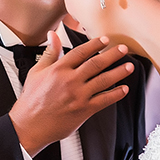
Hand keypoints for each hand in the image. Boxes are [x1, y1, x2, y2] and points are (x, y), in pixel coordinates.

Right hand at [10, 33, 133, 155]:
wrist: (29, 125)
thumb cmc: (31, 100)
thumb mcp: (36, 72)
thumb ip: (49, 53)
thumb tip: (53, 34)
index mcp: (59, 69)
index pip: (81, 52)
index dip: (95, 44)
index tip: (105, 40)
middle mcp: (70, 81)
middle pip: (96, 63)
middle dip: (112, 55)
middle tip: (123, 49)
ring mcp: (78, 95)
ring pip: (103, 80)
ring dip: (118, 72)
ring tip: (129, 66)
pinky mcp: (84, 110)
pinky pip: (104, 100)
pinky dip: (116, 94)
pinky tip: (124, 89)